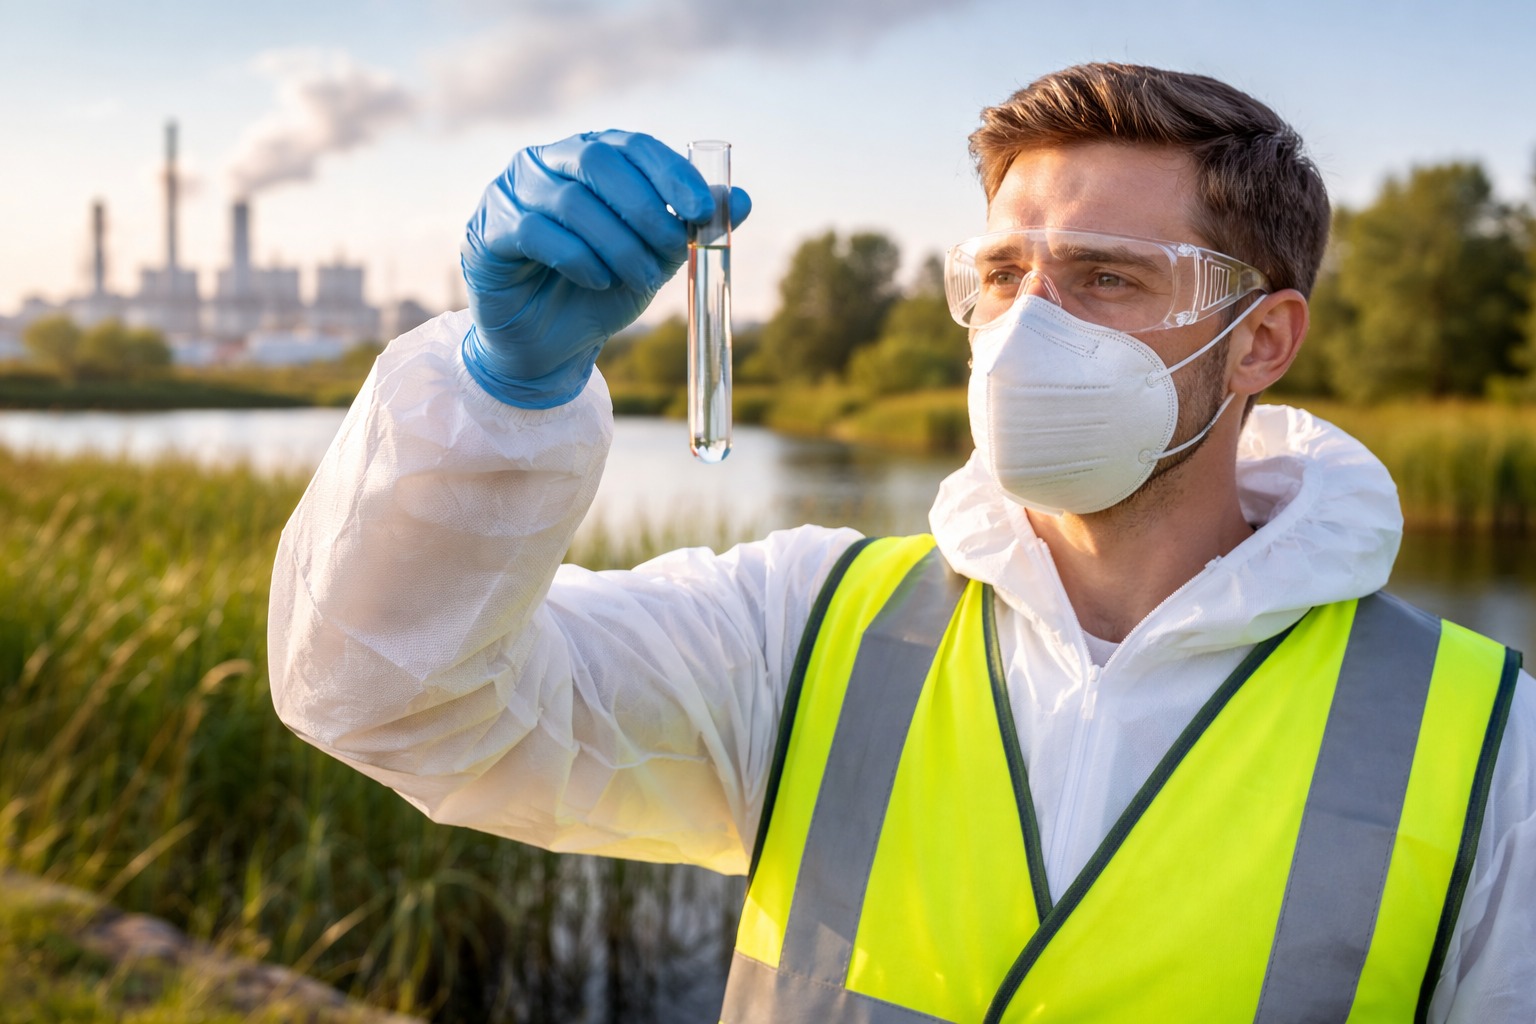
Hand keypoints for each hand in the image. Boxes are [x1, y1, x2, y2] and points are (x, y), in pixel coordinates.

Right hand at [460, 130, 751, 407]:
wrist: (550, 344)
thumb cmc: (600, 292)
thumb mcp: (656, 259)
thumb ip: (691, 227)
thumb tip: (742, 199)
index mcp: (591, 157)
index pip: (633, 145)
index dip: (671, 173)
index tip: (704, 211)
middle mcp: (547, 163)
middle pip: (598, 160)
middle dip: (645, 207)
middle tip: (672, 249)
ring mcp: (512, 192)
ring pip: (571, 201)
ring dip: (617, 243)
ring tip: (639, 279)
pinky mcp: (490, 230)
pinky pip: (537, 232)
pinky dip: (578, 258)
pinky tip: (598, 281)